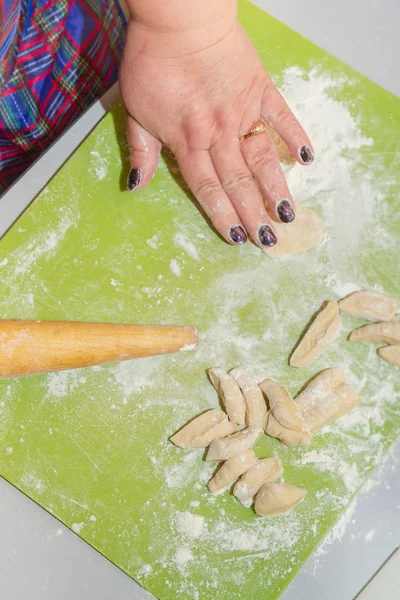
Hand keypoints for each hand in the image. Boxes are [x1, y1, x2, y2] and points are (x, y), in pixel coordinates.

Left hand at [120, 17, 313, 246]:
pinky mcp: (260, 89)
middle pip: (238, 182)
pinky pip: (282, 117)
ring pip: (262, 158)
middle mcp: (218, 133)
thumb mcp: (135, 110)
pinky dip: (295, 136)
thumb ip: (141, 151)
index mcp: (187, 141)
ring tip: (288, 214)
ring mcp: (242, 111)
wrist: (178, 18)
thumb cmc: (151, 62)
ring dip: (275, 188)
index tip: (236, 238)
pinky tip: (307, 158)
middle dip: (253, 215)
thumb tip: (136, 186)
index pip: (207, 188)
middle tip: (268, 241)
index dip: (221, 215)